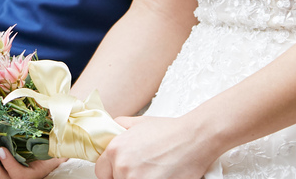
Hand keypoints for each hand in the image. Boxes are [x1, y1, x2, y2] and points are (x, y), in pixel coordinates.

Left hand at [94, 116, 219, 178]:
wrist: (194, 138)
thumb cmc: (170, 132)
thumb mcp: (138, 122)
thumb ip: (117, 129)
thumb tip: (105, 137)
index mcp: (115, 150)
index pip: (101, 173)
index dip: (112, 172)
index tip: (122, 171)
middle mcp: (122, 167)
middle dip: (127, 177)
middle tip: (144, 170)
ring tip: (154, 173)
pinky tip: (160, 176)